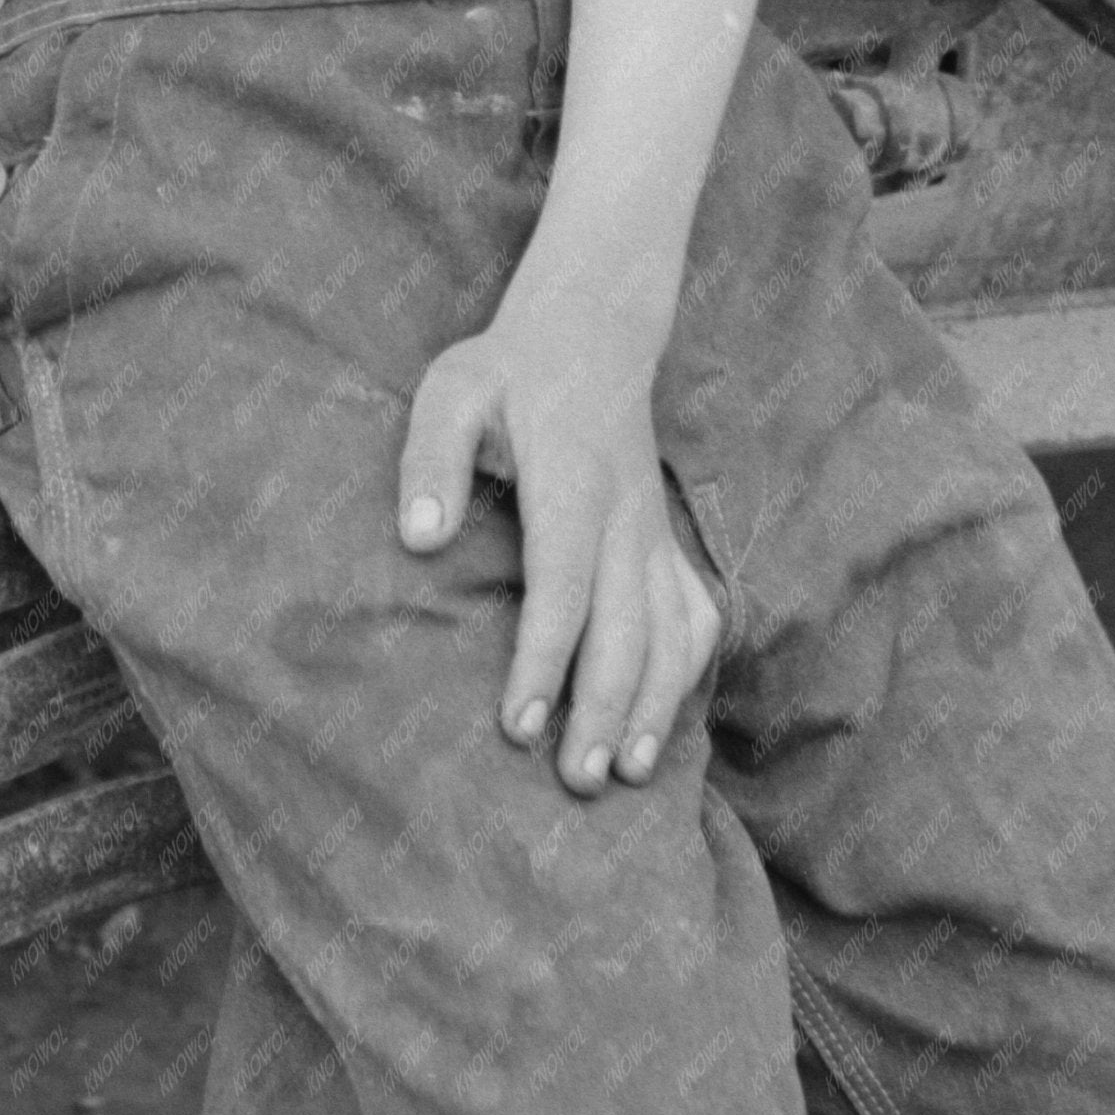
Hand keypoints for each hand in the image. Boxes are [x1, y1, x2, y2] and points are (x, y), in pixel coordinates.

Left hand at [397, 287, 720, 795]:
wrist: (590, 334)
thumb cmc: (505, 371)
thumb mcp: (451, 390)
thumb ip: (431, 459)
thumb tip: (418, 537)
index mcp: (573, 479)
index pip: (563, 584)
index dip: (545, 659)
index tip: (520, 725)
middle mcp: (627, 514)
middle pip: (627, 626)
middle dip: (606, 708)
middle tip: (577, 780)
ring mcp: (655, 531)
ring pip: (673, 630)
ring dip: (656, 705)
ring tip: (631, 774)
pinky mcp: (667, 541)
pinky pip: (695, 613)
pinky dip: (688, 670)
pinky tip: (666, 720)